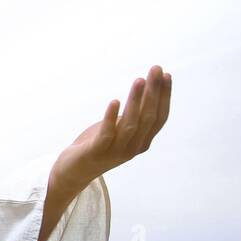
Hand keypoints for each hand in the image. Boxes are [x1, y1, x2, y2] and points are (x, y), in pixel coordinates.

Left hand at [53, 64, 171, 189]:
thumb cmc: (98, 145)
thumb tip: (144, 89)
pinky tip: (114, 101)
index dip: (164, 97)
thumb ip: (132, 116)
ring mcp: (116, 151)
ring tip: (139, 80)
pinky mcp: (97, 151)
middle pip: (148, 117)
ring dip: (136, 101)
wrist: (73, 171)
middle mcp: (133, 147)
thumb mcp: (119, 129)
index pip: (159, 117)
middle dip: (154, 92)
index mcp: (142, 141)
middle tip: (156, 69)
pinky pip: (107, 133)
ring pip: (131, 124)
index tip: (166, 75)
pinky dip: (111, 117)